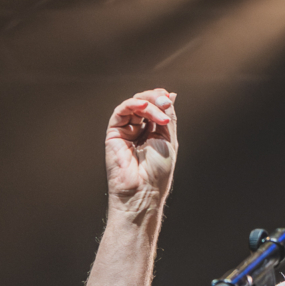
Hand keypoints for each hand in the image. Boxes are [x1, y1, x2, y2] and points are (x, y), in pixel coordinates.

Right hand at [105, 89, 177, 209]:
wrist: (144, 190)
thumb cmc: (157, 172)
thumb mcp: (169, 139)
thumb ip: (167, 116)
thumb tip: (171, 95)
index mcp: (153, 132)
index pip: (155, 107)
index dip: (161, 99)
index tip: (169, 99)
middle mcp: (138, 129)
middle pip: (144, 102)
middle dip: (156, 99)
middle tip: (165, 103)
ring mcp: (126, 130)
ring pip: (134, 104)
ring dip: (149, 103)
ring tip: (160, 112)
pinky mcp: (114, 132)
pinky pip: (121, 111)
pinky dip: (133, 104)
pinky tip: (143, 106)